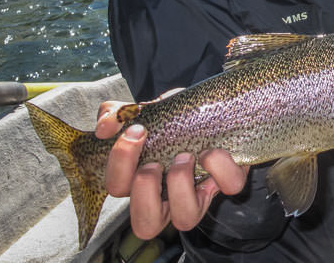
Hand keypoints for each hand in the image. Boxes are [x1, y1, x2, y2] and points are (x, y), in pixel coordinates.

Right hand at [95, 92, 248, 238]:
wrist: (216, 109)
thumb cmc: (175, 118)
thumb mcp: (147, 110)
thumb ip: (119, 114)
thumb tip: (105, 127)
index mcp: (140, 179)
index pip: (117, 189)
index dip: (120, 164)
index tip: (136, 132)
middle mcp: (167, 197)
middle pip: (145, 225)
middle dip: (144, 191)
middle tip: (153, 163)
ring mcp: (198, 194)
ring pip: (185, 220)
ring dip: (180, 185)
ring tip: (184, 157)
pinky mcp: (228, 181)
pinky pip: (228, 187)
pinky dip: (220, 167)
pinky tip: (211, 150)